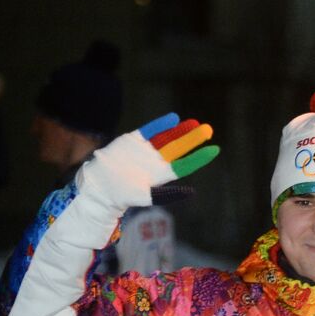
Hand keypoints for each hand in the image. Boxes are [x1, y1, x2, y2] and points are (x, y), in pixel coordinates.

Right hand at [78, 113, 218, 208]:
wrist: (99, 186)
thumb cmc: (123, 195)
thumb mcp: (149, 196)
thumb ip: (169, 194)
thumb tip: (192, 192)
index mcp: (163, 174)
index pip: (186, 163)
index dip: (199, 157)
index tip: (215, 149)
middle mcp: (157, 160)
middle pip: (179, 147)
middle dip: (192, 139)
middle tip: (208, 130)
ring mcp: (146, 149)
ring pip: (167, 137)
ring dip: (180, 130)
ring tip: (195, 123)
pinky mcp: (134, 140)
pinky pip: (150, 130)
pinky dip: (160, 125)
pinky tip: (173, 119)